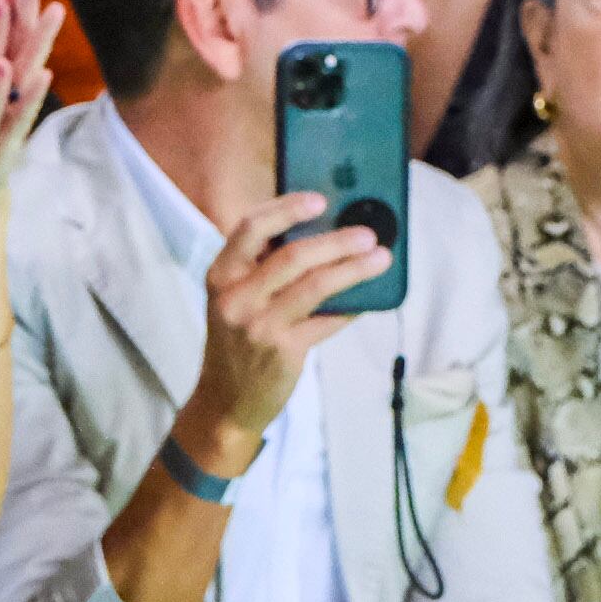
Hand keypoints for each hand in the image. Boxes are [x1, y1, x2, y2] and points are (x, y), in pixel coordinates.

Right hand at [170, 186, 381, 466]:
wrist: (225, 402)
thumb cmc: (237, 340)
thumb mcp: (233, 299)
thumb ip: (263, 269)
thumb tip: (322, 234)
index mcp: (220, 275)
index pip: (250, 227)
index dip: (287, 209)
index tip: (320, 200)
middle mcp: (236, 297)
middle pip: (292, 255)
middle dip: (336, 241)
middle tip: (367, 234)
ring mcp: (259, 325)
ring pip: (316, 286)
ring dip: (354, 269)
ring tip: (380, 258)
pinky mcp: (284, 351)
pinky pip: (327, 320)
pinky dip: (350, 307)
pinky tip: (369, 298)